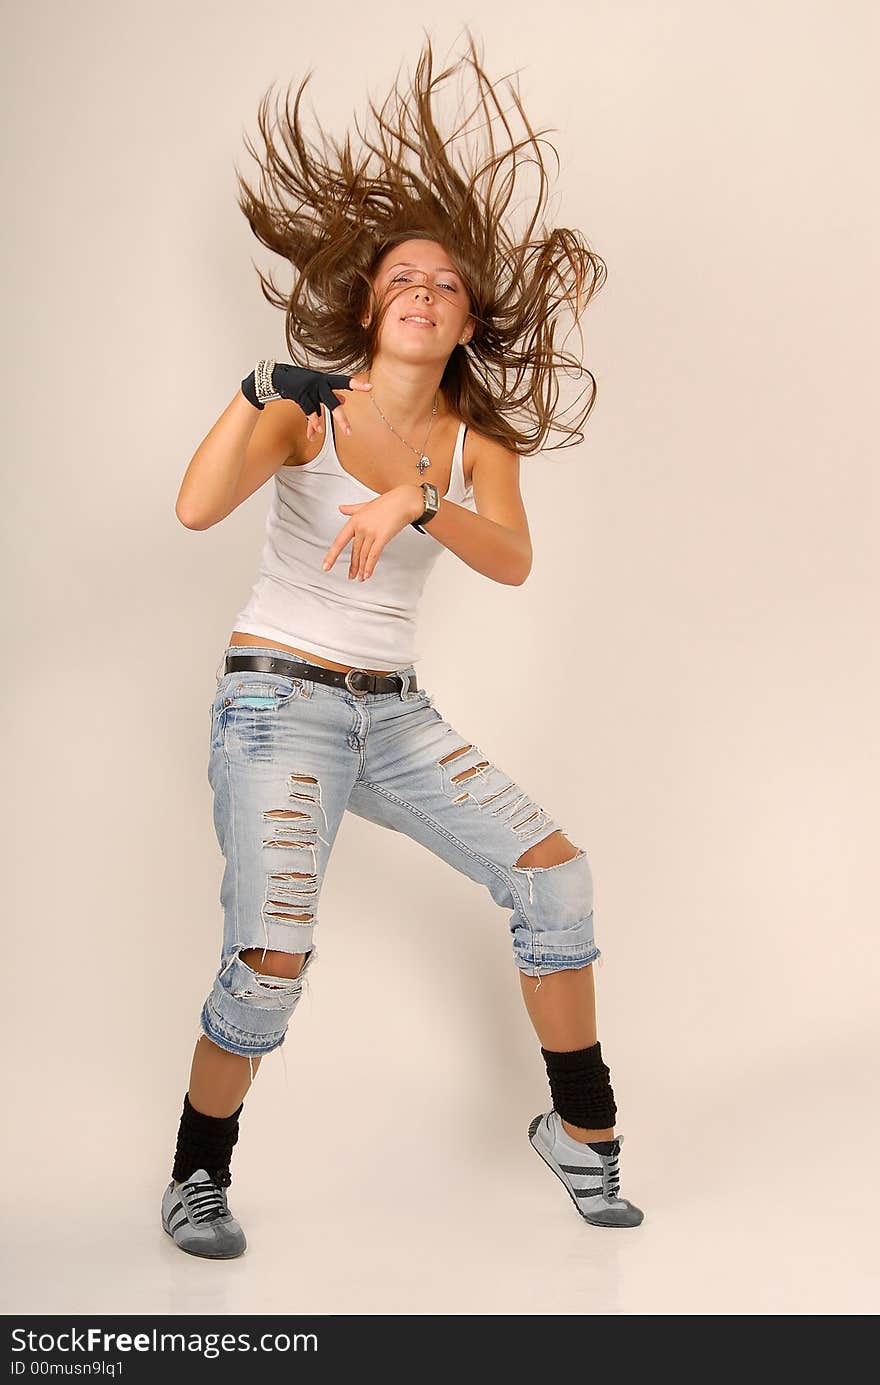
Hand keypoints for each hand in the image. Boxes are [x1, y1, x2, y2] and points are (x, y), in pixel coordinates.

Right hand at [241, 363, 371, 440]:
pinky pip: (308, 411)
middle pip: (333, 402)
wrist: (275, 377)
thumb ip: (330, 395)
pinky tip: (315, 432)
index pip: (344, 381)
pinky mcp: (300, 394)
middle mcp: (319, 383)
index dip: (357, 384)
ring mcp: (309, 389)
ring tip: (326, 437)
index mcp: (325, 380)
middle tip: (349, 433)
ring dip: (323, 424)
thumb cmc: (299, 382)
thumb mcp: (316, 386)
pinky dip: (312, 422)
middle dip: (341, 418)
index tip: (370, 388)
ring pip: (320, 410)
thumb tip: (345, 400)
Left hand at [321, 485, 422, 581]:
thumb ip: (351, 509)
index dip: (332, 555)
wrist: (404, 501)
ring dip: (362, 569)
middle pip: (354, 552)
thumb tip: (340, 508)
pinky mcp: (382, 537)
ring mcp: (371, 532)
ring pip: (363, 555)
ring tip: (360, 578)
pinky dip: (369, 567)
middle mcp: (361, 527)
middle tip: (351, 576)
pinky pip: (373, 555)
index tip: (326, 566)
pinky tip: (367, 574)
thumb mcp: (364, 505)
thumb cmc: (387, 503)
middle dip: (353, 566)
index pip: (339, 541)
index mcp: (354, 521)